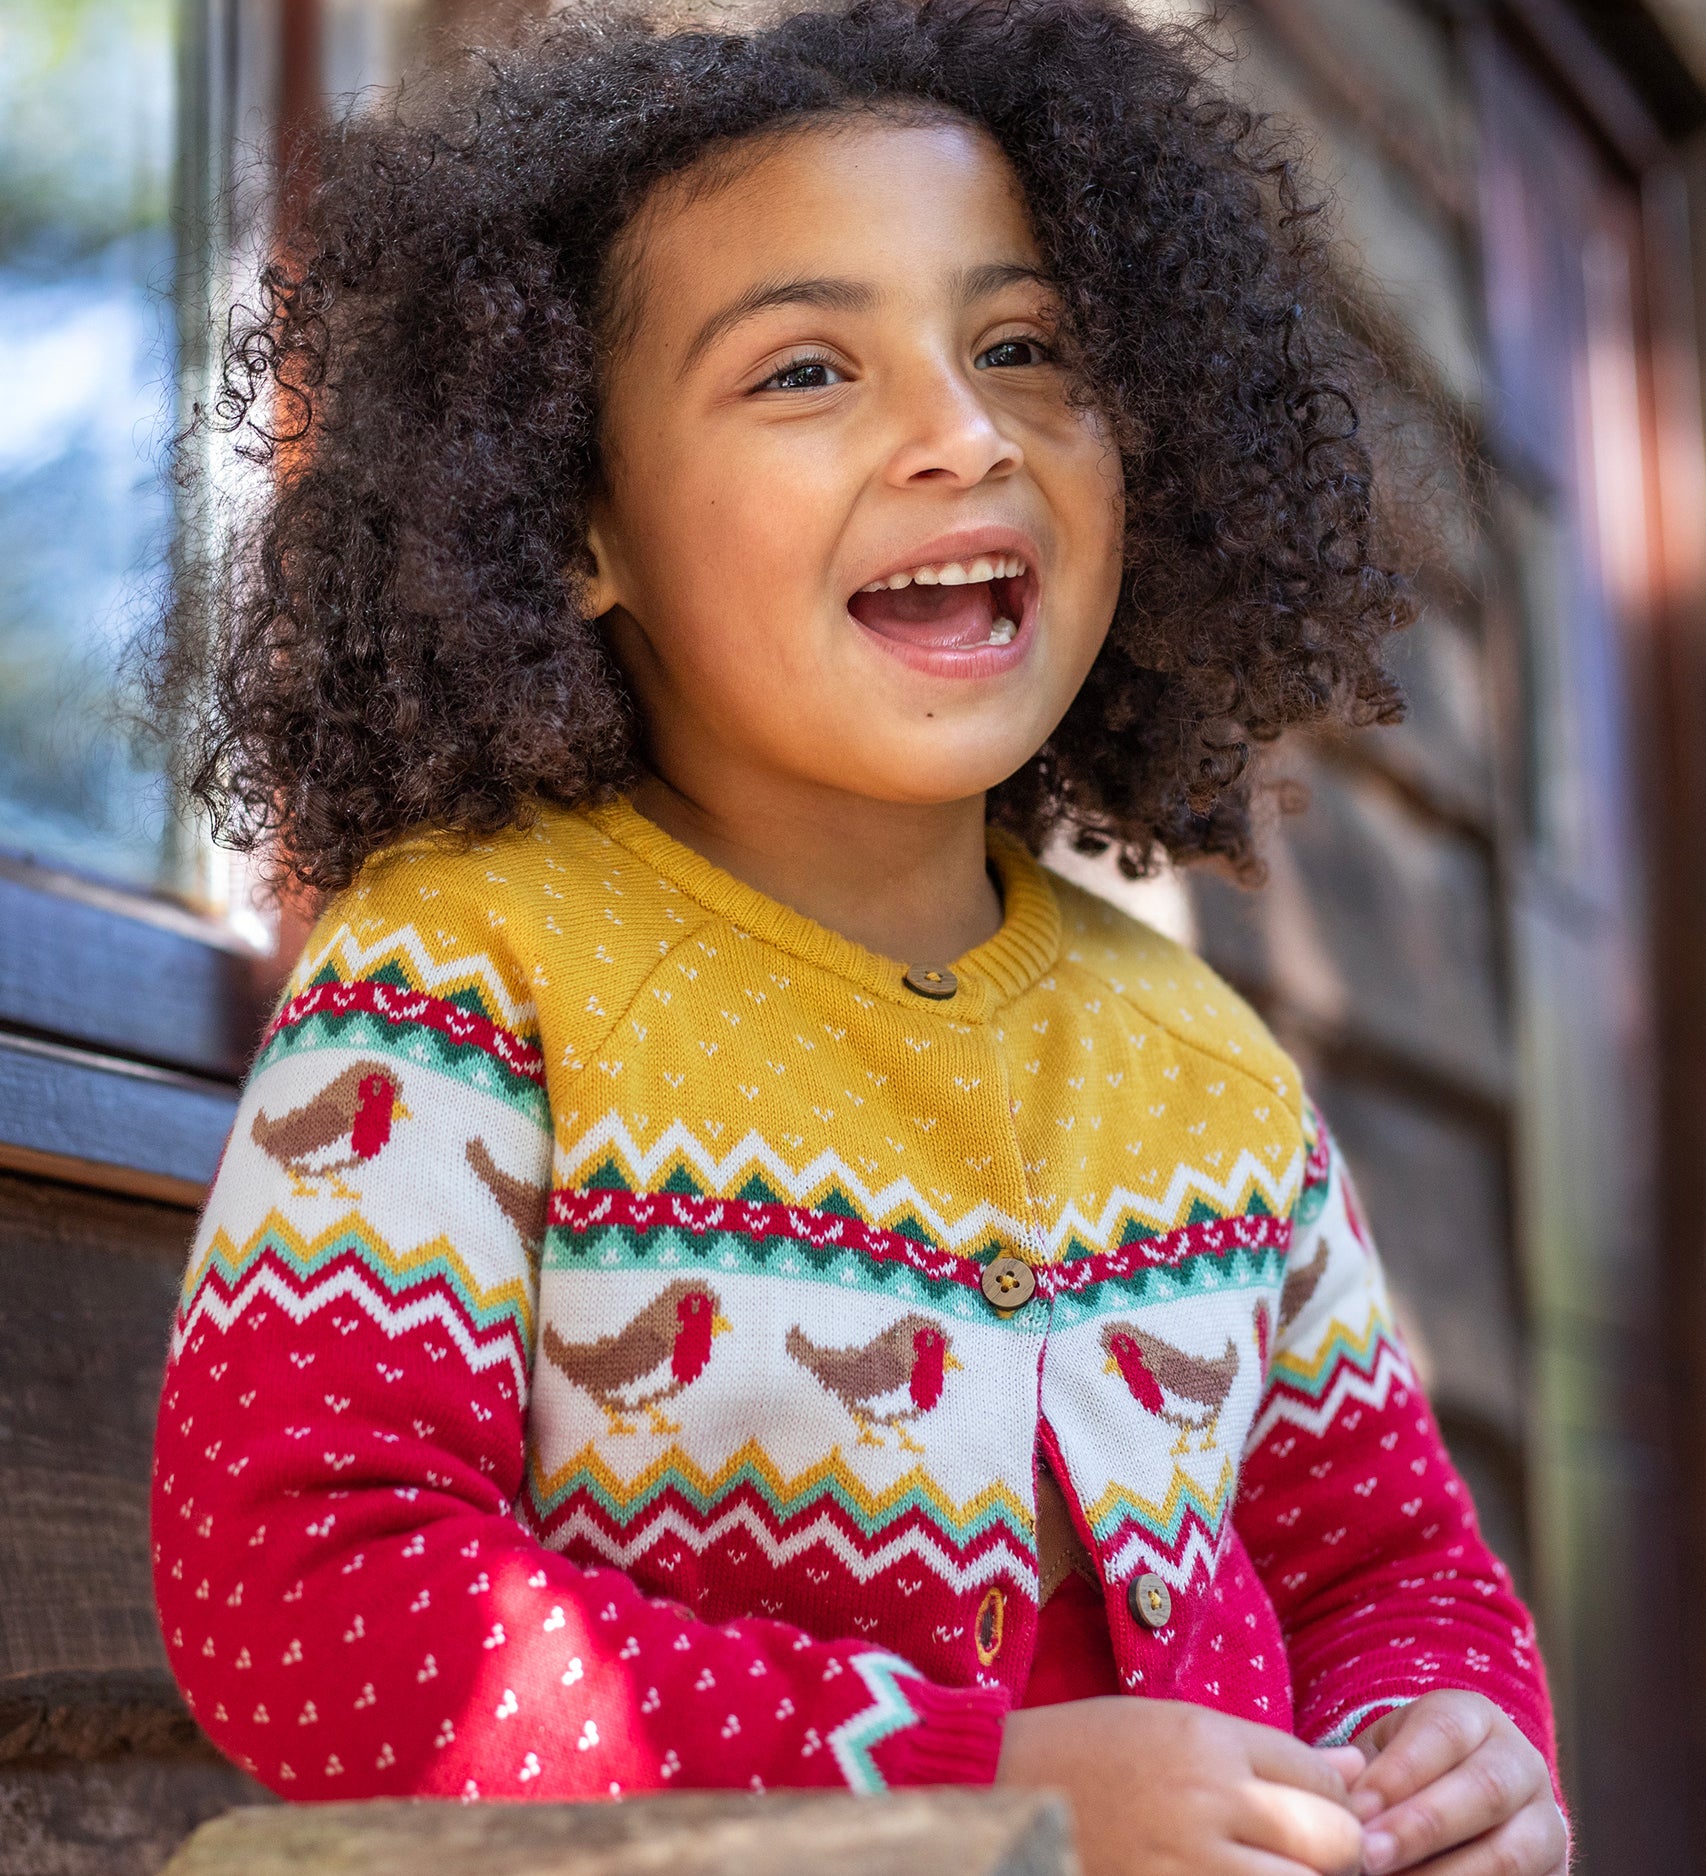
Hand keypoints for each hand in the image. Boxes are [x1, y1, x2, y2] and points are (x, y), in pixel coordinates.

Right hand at [996, 1697, 1365, 1875]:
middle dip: (1336, 1854)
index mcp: (1207, 1742)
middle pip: (1335, 1842)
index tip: (1311, 1811)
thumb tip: (1356, 1768)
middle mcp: (1209, 1802)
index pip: (1324, 1778)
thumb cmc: (1087, 1753)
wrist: (999, 1795)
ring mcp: (1190, 1867)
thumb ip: (1264, 1752)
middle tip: (1304, 1856)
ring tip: (1264, 1869)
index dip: (1331, 1800)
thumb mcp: (1172, 1726)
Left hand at [1347, 1690, 1567, 1872]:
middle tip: (1368, 1857)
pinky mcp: (1555, 1874)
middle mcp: (1522, 1764)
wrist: (1460, 1806)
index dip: (1399, 1774)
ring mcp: (1548, 1823)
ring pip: (1510, 1854)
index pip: (1443, 1733)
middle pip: (1484, 1790)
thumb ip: (1361, 1774)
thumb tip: (1342, 1805)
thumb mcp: (1382, 1755)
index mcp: (1475, 1717)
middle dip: (1421, 1828)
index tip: (1356, 1813)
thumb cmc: (1403, 1775)